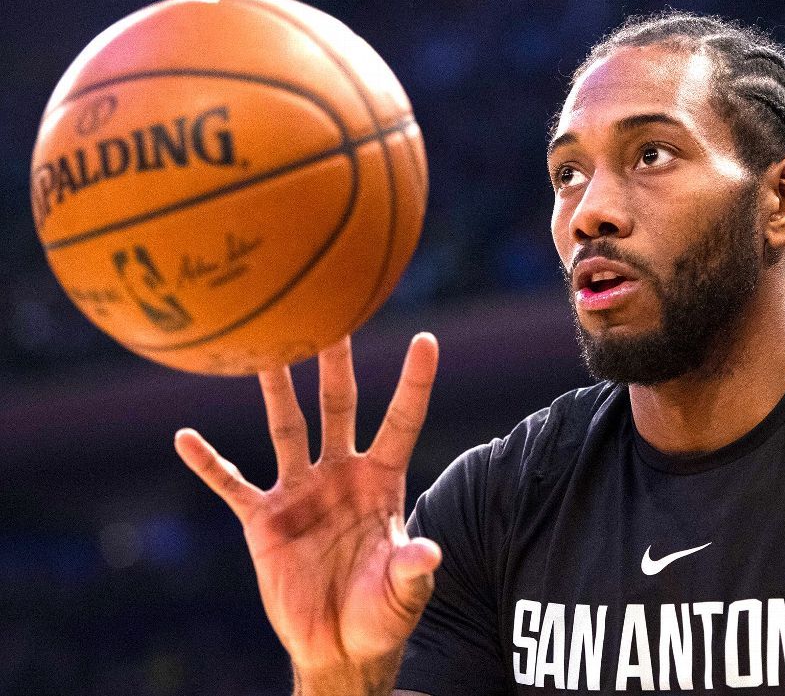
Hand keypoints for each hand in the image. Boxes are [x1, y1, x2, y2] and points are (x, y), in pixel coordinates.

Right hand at [174, 334, 442, 676]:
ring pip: (286, 427)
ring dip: (275, 390)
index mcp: (382, 481)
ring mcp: (300, 492)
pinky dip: (209, 463)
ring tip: (261, 348)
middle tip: (332, 311)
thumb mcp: (403, 592)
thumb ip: (413, 569)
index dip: (414, 383)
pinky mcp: (263, 520)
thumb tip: (428, 551)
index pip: (401, 422)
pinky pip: (231, 485)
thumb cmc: (381, 613)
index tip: (425, 339)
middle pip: (339, 406)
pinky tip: (184, 436)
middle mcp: (341, 474)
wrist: (338, 646)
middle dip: (335, 362)